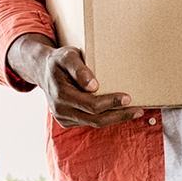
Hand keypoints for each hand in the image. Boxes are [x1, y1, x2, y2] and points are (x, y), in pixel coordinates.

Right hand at [10, 34, 144, 128]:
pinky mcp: (67, 121)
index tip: (128, 97)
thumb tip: (94, 86)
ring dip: (115, 119)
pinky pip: (89, 123)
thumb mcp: (67, 56)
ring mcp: (63, 118)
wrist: (43, 70)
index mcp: (61, 95)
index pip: (91, 105)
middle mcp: (60, 110)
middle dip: (119, 115)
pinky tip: (118, 112)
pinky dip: (105, 118)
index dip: (111, 103)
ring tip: (134, 112)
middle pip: (96, 119)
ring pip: (94, 124)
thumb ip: (79, 69)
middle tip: (138, 110)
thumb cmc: (59, 61)